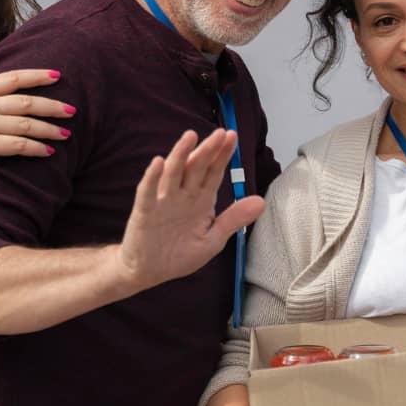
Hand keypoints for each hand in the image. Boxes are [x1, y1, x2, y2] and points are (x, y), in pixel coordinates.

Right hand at [0, 57, 72, 178]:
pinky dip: (36, 148)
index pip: (14, 78)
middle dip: (53, 105)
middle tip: (73, 110)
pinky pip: (18, 145)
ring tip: (66, 134)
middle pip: (27, 101)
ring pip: (26, 124)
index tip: (58, 76)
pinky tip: (50, 152)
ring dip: (50, 129)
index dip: (38, 76)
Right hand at [115, 129, 264, 291]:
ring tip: (190, 137)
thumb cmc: (180, 254)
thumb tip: (261, 202)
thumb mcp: (213, 239)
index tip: (232, 136)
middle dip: (208, 150)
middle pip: (196, 168)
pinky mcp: (144, 211)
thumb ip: (233, 219)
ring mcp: (163, 201)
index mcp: (201, 200)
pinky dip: (152, 177)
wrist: (149, 272)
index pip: (214, 172)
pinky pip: (147, 192)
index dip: (223, 155)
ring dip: (181, 154)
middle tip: (220, 133)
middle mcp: (183, 195)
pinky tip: (158, 162)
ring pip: (173, 173)